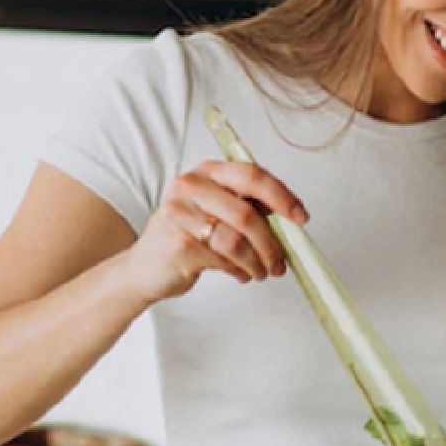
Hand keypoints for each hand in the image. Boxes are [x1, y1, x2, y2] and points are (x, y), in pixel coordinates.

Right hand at [118, 161, 306, 302]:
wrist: (145, 268)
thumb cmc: (186, 237)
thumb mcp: (215, 210)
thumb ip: (247, 207)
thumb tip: (290, 220)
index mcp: (207, 171)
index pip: (252, 175)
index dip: (282, 196)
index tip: (300, 217)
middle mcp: (190, 186)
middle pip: (247, 213)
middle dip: (272, 243)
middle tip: (281, 262)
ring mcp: (181, 214)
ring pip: (237, 241)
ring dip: (257, 262)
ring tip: (261, 272)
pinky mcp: (179, 245)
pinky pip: (223, 261)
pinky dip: (240, 271)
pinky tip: (240, 274)